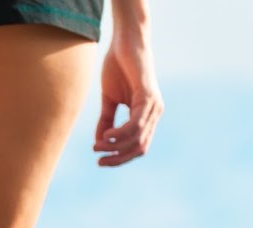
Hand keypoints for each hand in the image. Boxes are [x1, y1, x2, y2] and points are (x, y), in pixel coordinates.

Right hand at [94, 32, 161, 166]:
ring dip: (116, 146)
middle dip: (118, 158)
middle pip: (140, 148)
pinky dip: (120, 133)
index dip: (120, 157)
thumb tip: (99, 142)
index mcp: (147, 114)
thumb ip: (106, 120)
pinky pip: (135, 124)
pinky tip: (106, 135)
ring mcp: (153, 105)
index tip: (100, 161)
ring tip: (98, 146)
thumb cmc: (118, 67)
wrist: (126, 42)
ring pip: (137, 139)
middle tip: (98, 161)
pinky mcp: (148, 96)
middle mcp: (154, 112)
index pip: (138, 146)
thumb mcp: (109, 99)